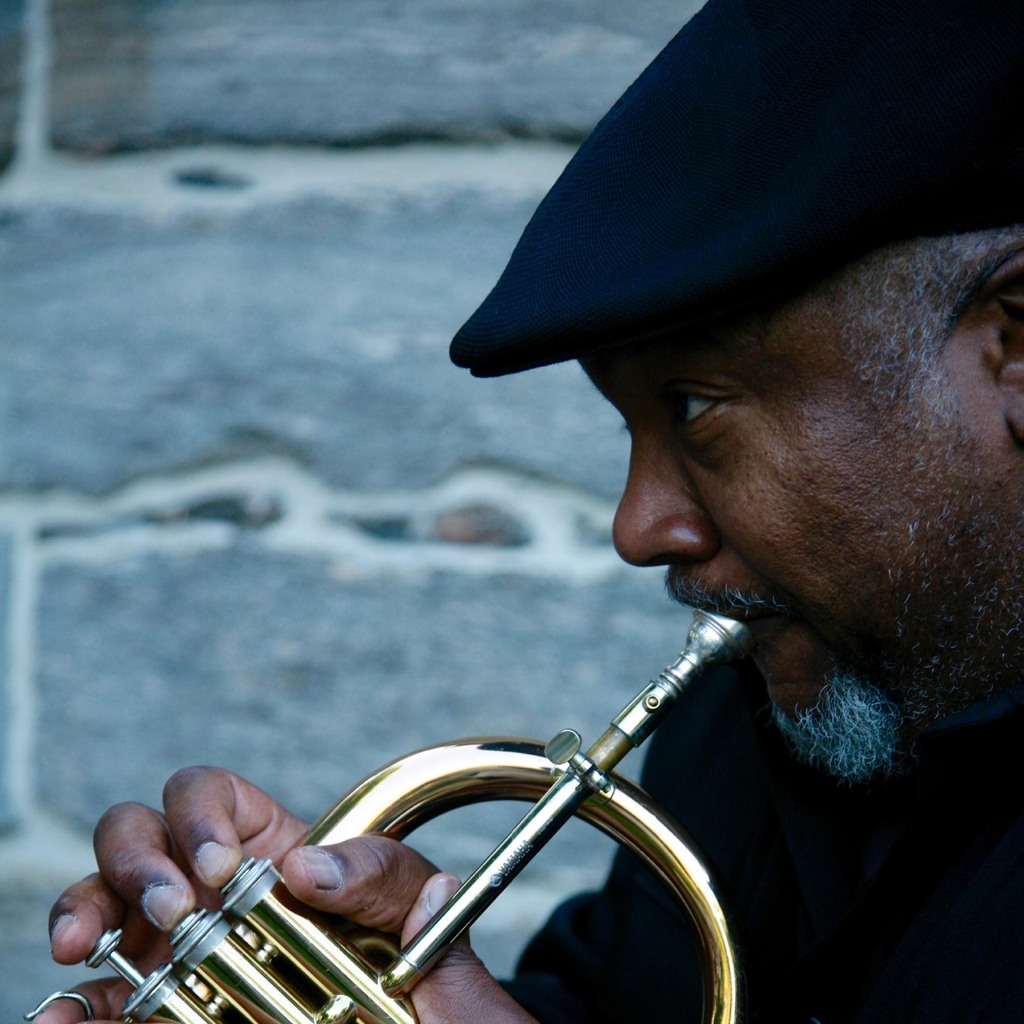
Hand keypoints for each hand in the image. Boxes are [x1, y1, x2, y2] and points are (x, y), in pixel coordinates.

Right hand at [38, 766, 536, 1023]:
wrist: (408, 1017)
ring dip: (86, 911)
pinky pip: (98, 997)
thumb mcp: (415, 910)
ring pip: (100, 902)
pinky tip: (63, 1018)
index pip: (212, 794)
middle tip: (171, 909)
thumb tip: (314, 867)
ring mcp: (173, 945)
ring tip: (83, 947)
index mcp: (267, 846)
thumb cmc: (413, 965)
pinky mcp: (155, 1006)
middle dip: (138, 860)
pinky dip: (74, 1004)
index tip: (220, 863)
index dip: (202, 812)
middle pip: (138, 833)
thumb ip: (387, 876)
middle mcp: (208, 886)